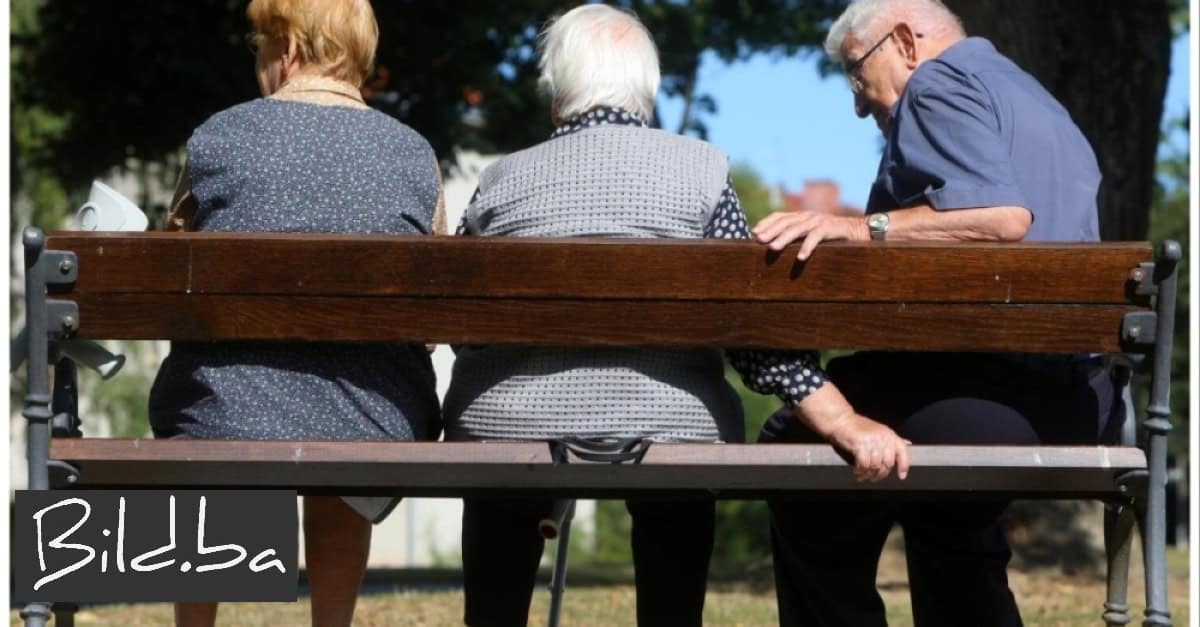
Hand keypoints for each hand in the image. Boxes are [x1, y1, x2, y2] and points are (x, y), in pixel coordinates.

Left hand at [752, 211, 868, 260]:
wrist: (861, 229)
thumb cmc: (833, 235)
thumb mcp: (812, 232)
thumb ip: (798, 234)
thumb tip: (775, 244)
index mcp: (802, 216)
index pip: (780, 216)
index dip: (766, 222)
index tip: (754, 232)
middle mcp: (809, 216)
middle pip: (785, 221)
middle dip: (770, 230)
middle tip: (758, 240)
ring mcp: (819, 221)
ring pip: (798, 228)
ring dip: (784, 238)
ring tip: (773, 247)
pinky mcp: (831, 228)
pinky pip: (816, 237)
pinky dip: (807, 247)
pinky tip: (800, 257)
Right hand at [825, 413, 911, 481]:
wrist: (841, 420)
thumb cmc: (858, 426)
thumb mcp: (879, 430)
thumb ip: (892, 439)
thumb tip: (907, 443)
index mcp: (889, 434)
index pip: (902, 451)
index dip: (903, 465)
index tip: (901, 476)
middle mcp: (883, 437)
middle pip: (887, 463)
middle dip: (880, 474)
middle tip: (873, 478)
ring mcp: (872, 441)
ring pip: (875, 466)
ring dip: (868, 474)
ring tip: (863, 476)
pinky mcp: (860, 445)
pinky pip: (864, 464)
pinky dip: (860, 471)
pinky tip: (857, 473)